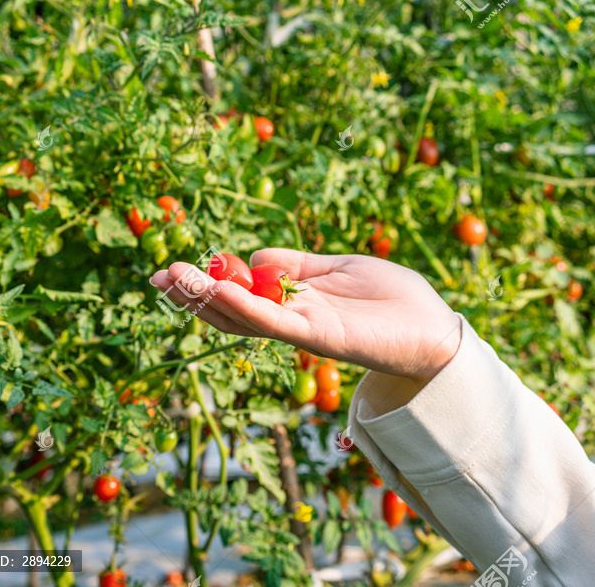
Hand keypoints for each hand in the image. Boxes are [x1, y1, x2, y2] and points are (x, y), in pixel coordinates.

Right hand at [151, 248, 460, 384]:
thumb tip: (253, 258)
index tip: (172, 269)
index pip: (237, 296)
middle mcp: (289, 321)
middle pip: (230, 311)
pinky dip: (246, 308)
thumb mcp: (337, 268)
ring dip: (208, 299)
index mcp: (291, 304)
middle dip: (194, 294)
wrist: (435, 327)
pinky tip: (220, 290)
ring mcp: (303, 330)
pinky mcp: (321, 336)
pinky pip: (276, 323)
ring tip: (176, 279)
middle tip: (159, 277)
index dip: (204, 284)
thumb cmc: (392, 297)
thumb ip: (296, 266)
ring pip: (244, 318)